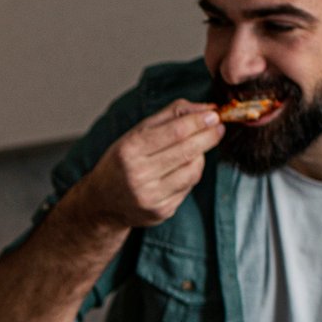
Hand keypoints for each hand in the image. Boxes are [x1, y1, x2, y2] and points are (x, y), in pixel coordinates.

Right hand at [75, 99, 224, 229]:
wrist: (102, 203)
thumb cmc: (121, 162)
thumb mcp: (135, 133)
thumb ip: (169, 116)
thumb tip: (206, 109)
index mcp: (129, 150)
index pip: (175, 132)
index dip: (199, 122)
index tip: (214, 115)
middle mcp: (138, 175)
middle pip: (187, 150)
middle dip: (209, 136)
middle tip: (219, 127)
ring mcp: (151, 196)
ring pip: (193, 170)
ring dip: (200, 156)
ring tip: (196, 148)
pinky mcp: (162, 211)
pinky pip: (188, 187)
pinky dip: (190, 174)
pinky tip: (182, 169)